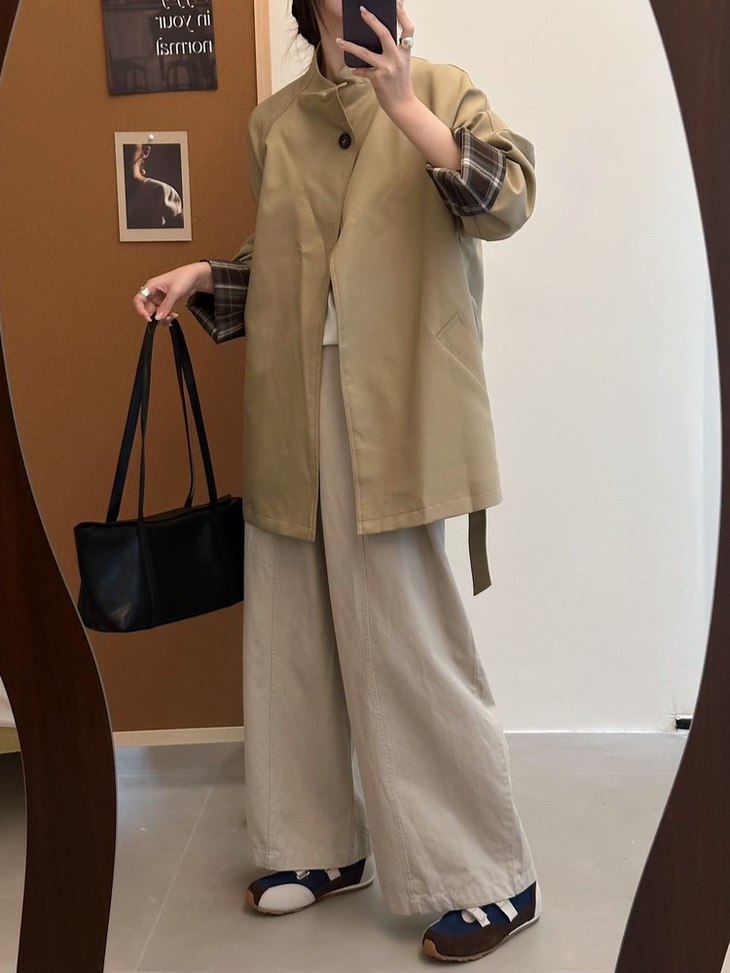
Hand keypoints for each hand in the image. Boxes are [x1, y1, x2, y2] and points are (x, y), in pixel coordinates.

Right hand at [132, 261, 212, 323]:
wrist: (196, 277)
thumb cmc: (185, 276)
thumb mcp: (175, 292)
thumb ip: (166, 306)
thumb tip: (158, 317)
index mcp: (151, 286)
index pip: (139, 300)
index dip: (140, 310)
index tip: (148, 318)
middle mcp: (153, 292)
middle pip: (147, 309)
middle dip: (156, 316)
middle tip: (165, 318)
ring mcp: (160, 298)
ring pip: (155, 313)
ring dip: (163, 318)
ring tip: (172, 316)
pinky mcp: (166, 302)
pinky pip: (162, 313)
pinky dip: (167, 316)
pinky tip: (173, 315)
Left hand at [336, 1, 416, 116]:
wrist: (402, 105)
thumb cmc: (400, 84)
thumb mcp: (403, 64)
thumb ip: (395, 50)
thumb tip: (380, 37)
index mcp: (405, 52)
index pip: (408, 29)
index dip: (402, 14)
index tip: (396, 3)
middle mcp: (397, 58)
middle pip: (384, 34)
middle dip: (372, 20)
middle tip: (362, 10)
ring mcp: (387, 68)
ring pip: (365, 53)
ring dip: (350, 46)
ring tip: (340, 41)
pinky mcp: (378, 78)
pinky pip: (363, 70)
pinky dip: (357, 69)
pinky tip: (352, 68)